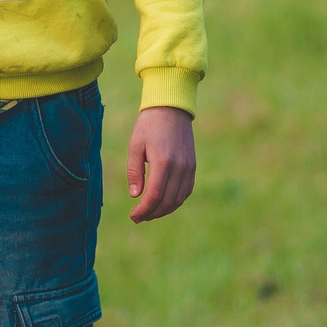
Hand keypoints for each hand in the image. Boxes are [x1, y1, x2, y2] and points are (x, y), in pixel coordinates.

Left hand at [125, 105, 196, 222]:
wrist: (171, 108)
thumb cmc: (149, 126)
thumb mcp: (135, 146)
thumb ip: (134, 171)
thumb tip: (136, 196)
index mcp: (163, 162)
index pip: (155, 195)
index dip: (144, 210)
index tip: (133, 216)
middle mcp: (180, 167)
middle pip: (168, 201)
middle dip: (152, 213)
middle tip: (138, 218)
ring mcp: (189, 167)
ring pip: (179, 199)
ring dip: (164, 210)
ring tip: (149, 213)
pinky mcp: (193, 166)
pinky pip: (186, 190)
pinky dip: (175, 201)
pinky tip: (163, 203)